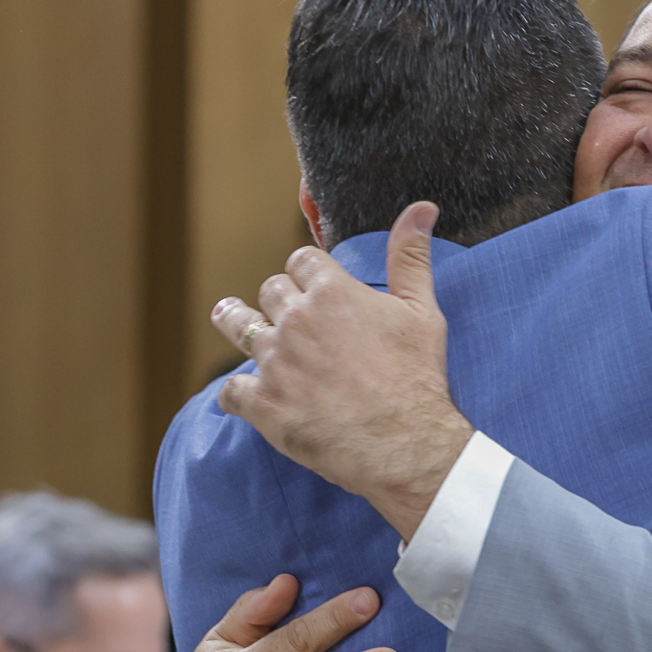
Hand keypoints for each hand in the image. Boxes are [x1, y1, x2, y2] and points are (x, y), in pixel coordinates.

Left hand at [214, 201, 474, 538]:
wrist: (404, 443)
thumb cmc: (417, 377)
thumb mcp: (422, 310)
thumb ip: (411, 256)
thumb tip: (421, 208)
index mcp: (332, 292)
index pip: (301, 260)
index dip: (307, 271)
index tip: (312, 283)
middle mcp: (296, 320)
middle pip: (270, 290)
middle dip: (278, 299)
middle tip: (283, 312)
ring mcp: (275, 362)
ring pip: (237, 327)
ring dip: (235, 322)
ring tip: (229, 317)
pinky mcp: (263, 403)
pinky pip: (231, 390)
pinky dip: (236, 393)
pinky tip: (242, 396)